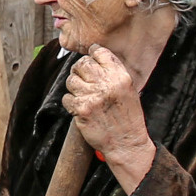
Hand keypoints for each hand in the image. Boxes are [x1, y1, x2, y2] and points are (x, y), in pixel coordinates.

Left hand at [60, 47, 156, 190]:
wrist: (126, 143)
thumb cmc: (128, 117)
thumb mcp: (129, 89)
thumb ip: (114, 72)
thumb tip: (94, 56)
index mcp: (120, 76)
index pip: (100, 52)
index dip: (92, 54)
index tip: (89, 57)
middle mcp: (106, 84)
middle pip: (82, 64)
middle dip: (79, 69)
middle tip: (82, 78)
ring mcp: (93, 96)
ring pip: (71, 80)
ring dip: (74, 87)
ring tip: (82, 95)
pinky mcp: (81, 110)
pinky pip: (67, 98)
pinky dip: (70, 103)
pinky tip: (79, 108)